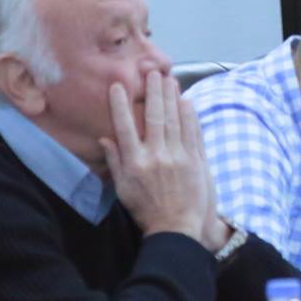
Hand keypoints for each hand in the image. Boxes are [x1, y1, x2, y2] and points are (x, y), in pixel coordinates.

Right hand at [101, 73, 215, 243]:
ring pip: (175, 120)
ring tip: (170, 79)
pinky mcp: (195, 161)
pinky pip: (192, 133)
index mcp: (135, 163)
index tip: (117, 86)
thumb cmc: (146, 210)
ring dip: (172, 97)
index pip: (125, 127)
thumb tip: (105, 139)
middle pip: (154, 117)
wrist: (176, 228)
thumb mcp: (123, 189)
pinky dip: (190, 116)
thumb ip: (115, 162)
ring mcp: (178, 157)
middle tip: (152, 72)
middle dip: (153, 92)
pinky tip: (187, 101)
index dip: (121, 105)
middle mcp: (156, 156)